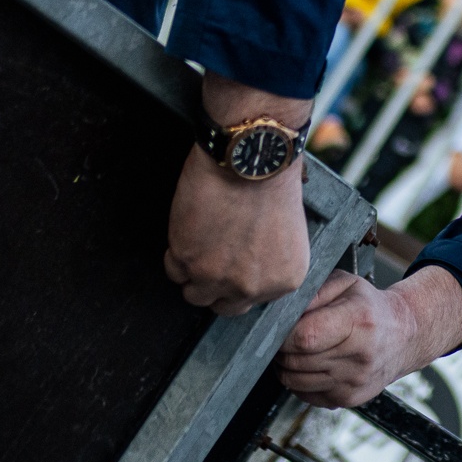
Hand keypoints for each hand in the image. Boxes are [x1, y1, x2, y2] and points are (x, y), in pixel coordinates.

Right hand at [165, 73, 311, 314]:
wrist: (250, 156)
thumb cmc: (273, 178)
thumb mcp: (289, 230)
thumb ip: (271, 256)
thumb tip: (253, 261)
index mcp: (286, 279)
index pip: (256, 299)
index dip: (241, 279)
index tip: (234, 263)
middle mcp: (255, 287)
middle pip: (226, 305)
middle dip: (218, 284)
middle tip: (214, 256)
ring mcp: (218, 278)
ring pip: (195, 294)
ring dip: (193, 272)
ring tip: (199, 243)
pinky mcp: (188, 261)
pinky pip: (173, 270)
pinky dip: (176, 252)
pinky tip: (188, 230)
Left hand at [279, 265, 461, 407]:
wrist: (405, 337)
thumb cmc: (369, 307)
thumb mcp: (346, 284)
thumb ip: (312, 292)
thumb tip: (280, 310)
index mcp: (359, 321)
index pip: (304, 337)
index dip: (283, 332)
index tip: (281, 325)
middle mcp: (359, 356)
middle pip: (295, 360)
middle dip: (281, 348)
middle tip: (286, 335)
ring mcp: (354, 382)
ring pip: (294, 380)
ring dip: (286, 365)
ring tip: (297, 349)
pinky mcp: (347, 399)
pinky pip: (304, 394)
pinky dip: (299, 380)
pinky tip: (311, 364)